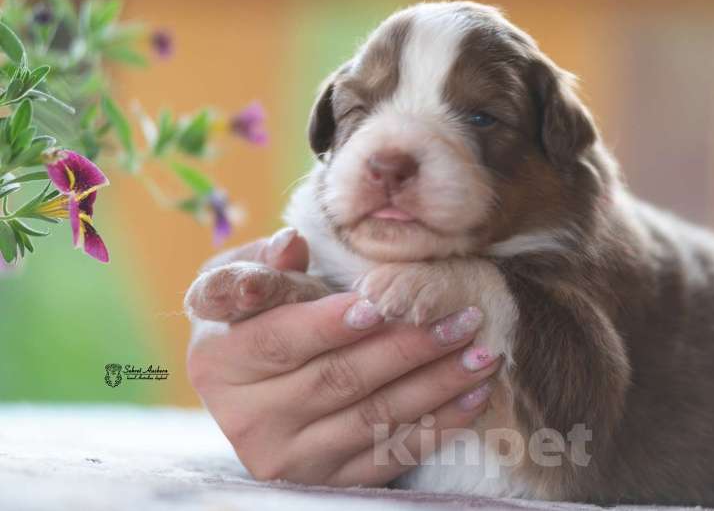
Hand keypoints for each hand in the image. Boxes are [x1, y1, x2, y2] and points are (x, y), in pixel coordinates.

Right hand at [185, 228, 500, 484]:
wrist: (257, 388)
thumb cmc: (259, 317)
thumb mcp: (244, 282)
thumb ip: (263, 263)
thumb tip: (291, 243)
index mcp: (219, 362)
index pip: (280, 341)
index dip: (330, 323)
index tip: (380, 304)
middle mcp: (246, 419)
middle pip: (338, 380)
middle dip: (408, 347)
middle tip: (464, 319)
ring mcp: (287, 458)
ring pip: (373, 419)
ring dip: (437, 385)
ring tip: (483, 353)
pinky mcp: (324, 482)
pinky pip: (389, 456)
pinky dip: (438, 426)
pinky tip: (473, 395)